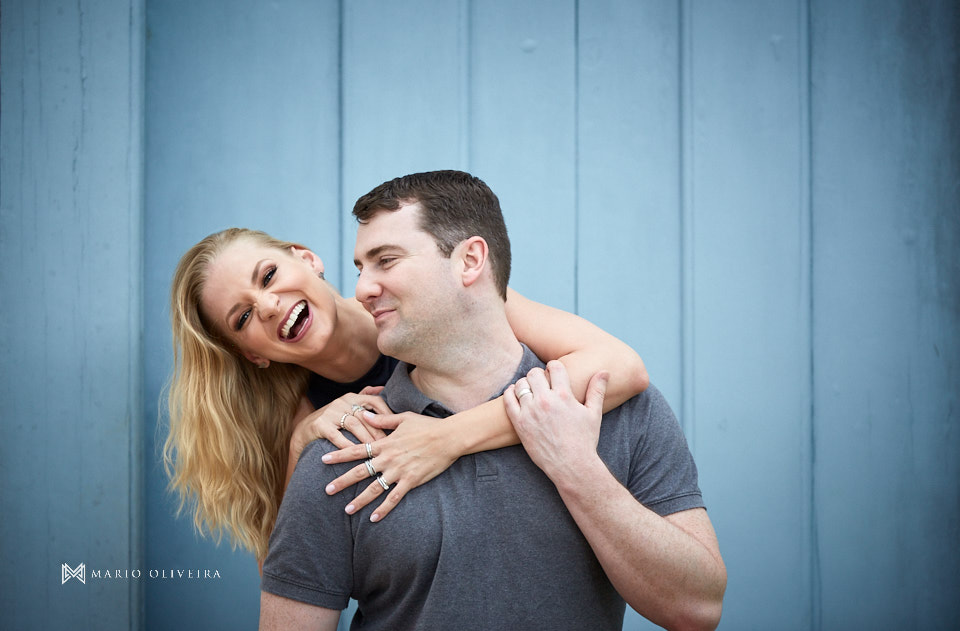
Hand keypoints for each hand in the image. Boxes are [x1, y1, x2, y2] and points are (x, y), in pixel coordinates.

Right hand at [288, 387, 390, 471]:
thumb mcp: (347, 405)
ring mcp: (330, 412)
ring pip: (354, 425)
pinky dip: (348, 445)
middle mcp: (342, 401)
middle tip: (390, 444)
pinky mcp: (320, 425)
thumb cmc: (332, 420)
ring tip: (376, 451)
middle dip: (379, 430)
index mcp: (352, 397)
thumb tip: (382, 388)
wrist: (304, 430)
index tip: (397, 426)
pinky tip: (356, 454)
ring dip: (367, 438)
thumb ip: (364, 396)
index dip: (387, 412)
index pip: (374, 400)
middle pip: (366, 415)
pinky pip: (337, 436)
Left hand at [321, 411, 456, 521]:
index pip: (356, 450)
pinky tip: (373, 518)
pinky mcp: (411, 481)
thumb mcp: (403, 418)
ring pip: (374, 489)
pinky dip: (383, 509)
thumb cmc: (427, 426)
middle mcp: (388, 459)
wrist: (448, 437)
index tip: (323, 459)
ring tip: (347, 510)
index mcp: (385, 444)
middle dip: (342, 481)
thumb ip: (381, 420)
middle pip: (360, 472)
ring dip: (360, 500)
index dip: (339, 455)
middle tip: (327, 490)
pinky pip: (394, 498)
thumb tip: (363, 414)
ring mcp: (399, 471)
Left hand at [504, 360, 608, 482]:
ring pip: (521, 384)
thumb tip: (604, 371)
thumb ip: (597, 390)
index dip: (554, 367)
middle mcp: (545, 401)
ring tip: (531, 390)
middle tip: (542, 382)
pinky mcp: (520, 424)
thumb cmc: (584, 440)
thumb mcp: (594, 413)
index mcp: (564, 395)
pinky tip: (516, 394)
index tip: (554, 373)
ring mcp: (530, 412)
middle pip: (534, 373)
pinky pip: (508, 400)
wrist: (571, 465)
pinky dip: (511, 393)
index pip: (554, 366)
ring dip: (525, 384)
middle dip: (539, 375)